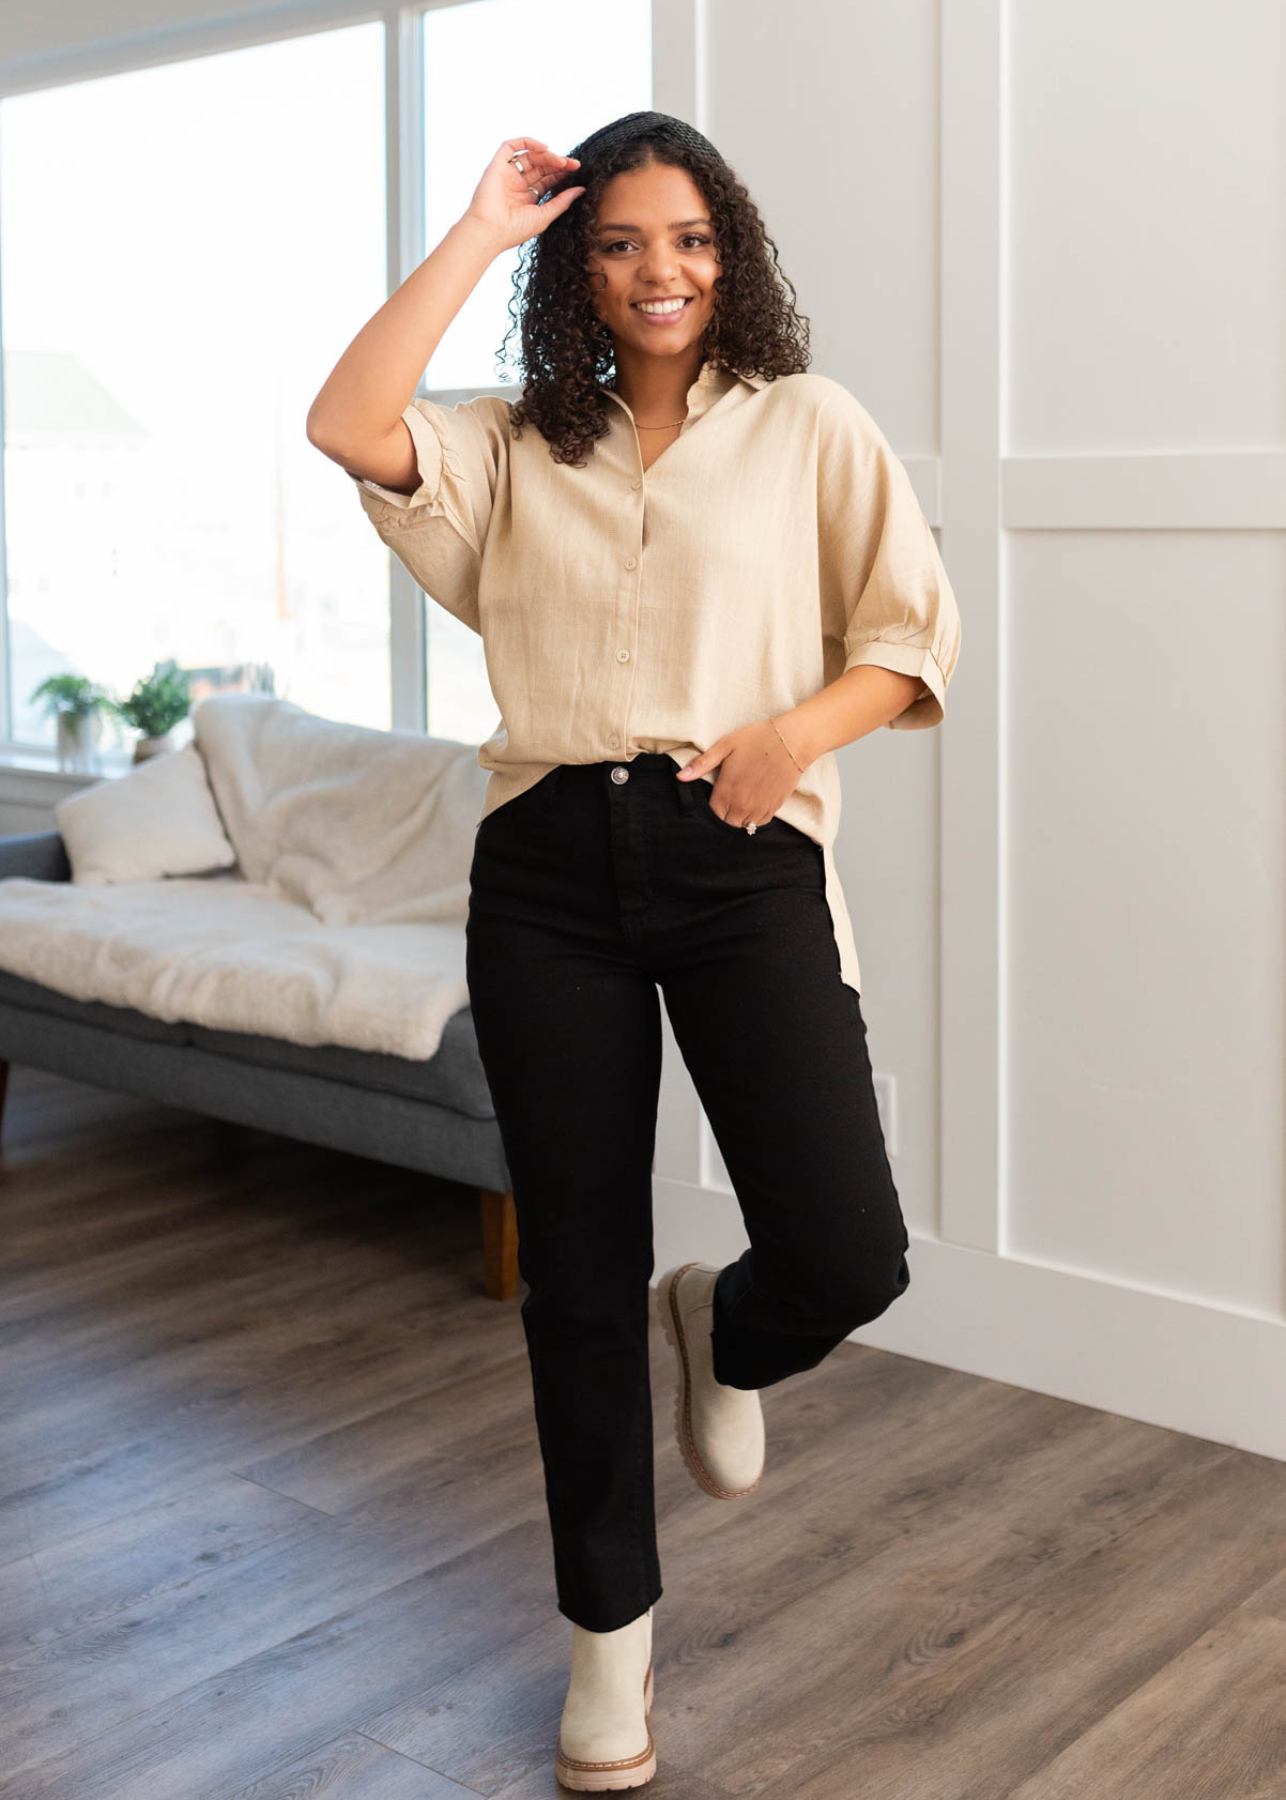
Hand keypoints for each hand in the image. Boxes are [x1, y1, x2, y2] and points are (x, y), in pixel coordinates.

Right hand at [463, 137, 584, 252]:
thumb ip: (562, 201)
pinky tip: (544, 148)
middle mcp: (517, 185)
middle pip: (540, 166)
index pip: (547, 180)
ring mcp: (507, 174)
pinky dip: (527, 142)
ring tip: (560, 161)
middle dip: (557, 163)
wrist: (490, 231)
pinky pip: (510, 146)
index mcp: (527, 199)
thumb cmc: (515, 230)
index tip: (576, 169)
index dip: (561, 173)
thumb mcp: (545, 215)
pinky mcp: (496, 166)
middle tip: (573, 164)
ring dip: (546, 155)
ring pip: (529, 156)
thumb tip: (581, 190)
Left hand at [677, 719, 805, 827]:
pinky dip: (754, 818)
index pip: (712, 815)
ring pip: (743, 826)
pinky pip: (759, 823)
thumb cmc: (757, 740)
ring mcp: (759, 808)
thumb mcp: (725, 746)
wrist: (792, 741)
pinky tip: (752, 804)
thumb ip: (701, 764)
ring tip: (738, 804)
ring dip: (738, 819)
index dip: (709, 811)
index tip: (711, 801)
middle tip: (724, 802)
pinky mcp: (774, 807)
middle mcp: (742, 805)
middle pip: (726, 824)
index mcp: (727, 791)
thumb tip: (680, 777)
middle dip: (723, 816)